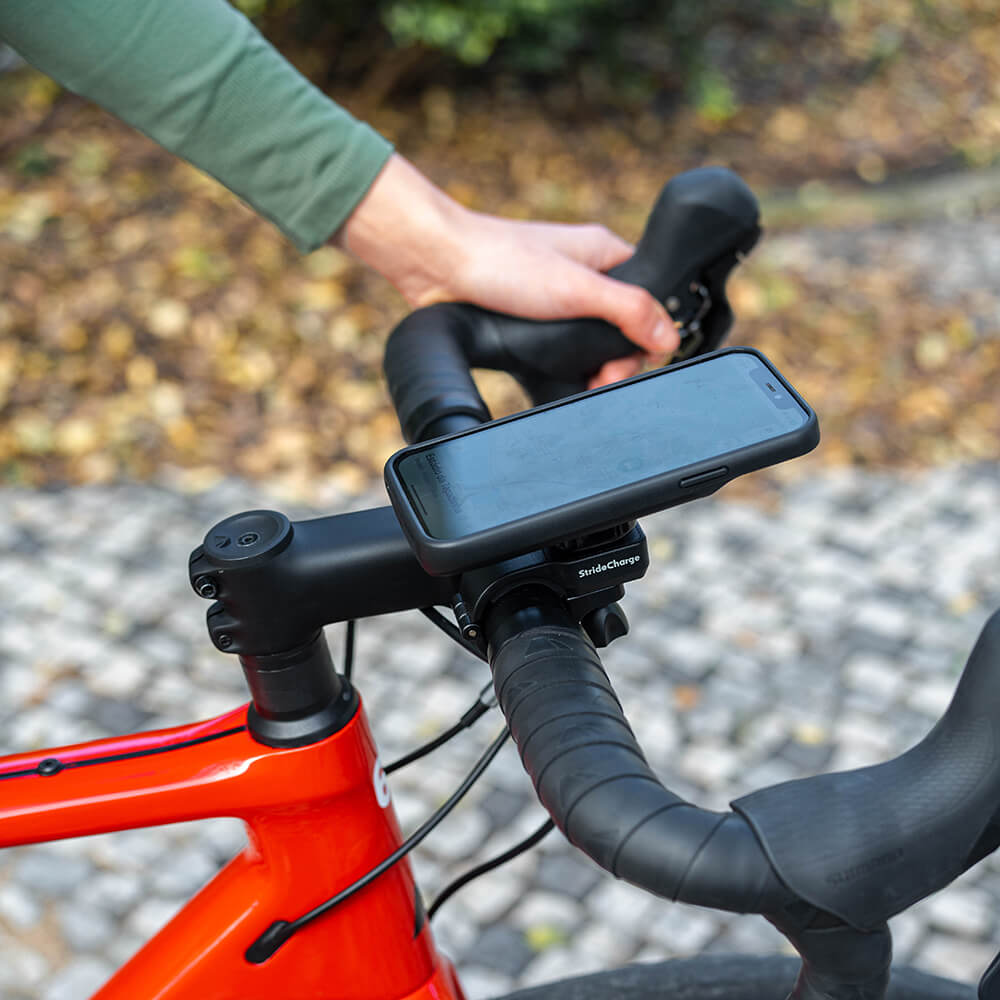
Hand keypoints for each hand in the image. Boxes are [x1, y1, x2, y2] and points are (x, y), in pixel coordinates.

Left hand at [334, 154, 678, 387]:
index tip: (620, 368)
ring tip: (579, 386)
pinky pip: (557, 347)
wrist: (436, 263)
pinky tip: (554, 378)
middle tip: (597, 383)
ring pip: (587, 341)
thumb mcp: (576, 288)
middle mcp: (583, 274)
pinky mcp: (529, 316)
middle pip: (619, 329)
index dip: (642, 341)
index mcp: (604, 255)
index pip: (647, 303)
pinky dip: (560, 365)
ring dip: (586, 366)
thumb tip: (668, 339)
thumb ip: (628, 310)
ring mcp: (555, 296)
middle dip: (612, 361)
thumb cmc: (500, 261)